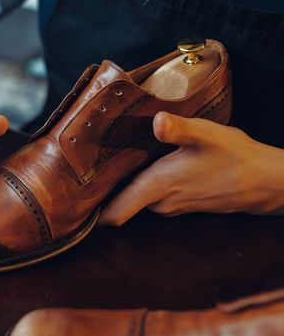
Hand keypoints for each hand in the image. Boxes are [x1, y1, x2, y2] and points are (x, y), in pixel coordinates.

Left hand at [100, 112, 283, 225]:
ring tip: (106, 167)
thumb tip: (156, 120)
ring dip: (122, 187)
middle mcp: (159, 202)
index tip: (72, 207)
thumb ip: (179, 129)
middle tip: (82, 173)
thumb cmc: (235, 156)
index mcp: (157, 187)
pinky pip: (150, 197)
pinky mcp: (180, 203)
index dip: (92, 214)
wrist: (265, 181)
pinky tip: (138, 168)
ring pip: (135, 199)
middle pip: (119, 203)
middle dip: (102, 193)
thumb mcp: (206, 135)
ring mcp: (171, 206)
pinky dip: (140, 186)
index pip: (115, 213)